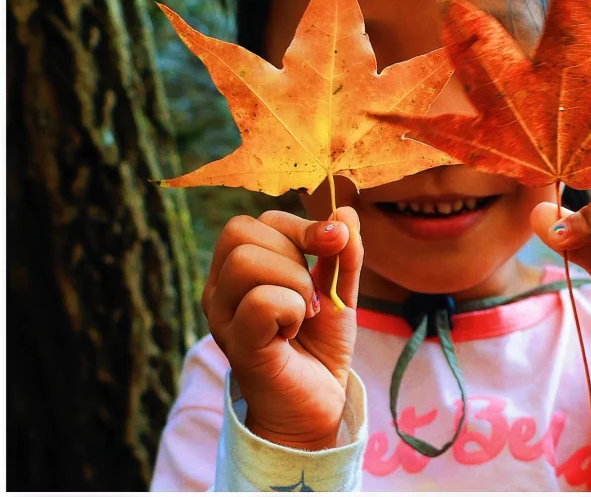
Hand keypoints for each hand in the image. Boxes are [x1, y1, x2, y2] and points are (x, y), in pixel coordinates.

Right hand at [203, 208, 362, 449]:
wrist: (319, 403)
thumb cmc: (319, 344)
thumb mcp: (337, 288)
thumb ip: (343, 251)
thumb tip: (344, 212)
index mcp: (237, 269)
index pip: (254, 221)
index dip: (298, 225)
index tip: (332, 244)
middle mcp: (219, 290)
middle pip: (239, 232)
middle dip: (292, 252)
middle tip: (309, 292)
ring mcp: (222, 318)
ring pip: (245, 262)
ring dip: (293, 281)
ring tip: (303, 312)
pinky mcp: (236, 346)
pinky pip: (260, 302)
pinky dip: (290, 308)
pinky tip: (292, 331)